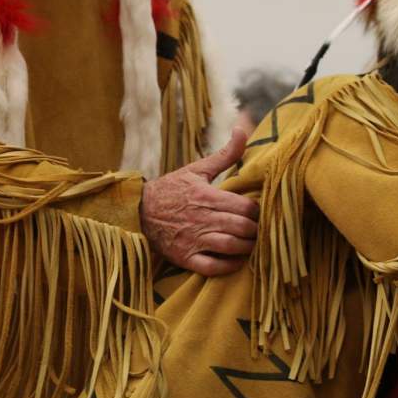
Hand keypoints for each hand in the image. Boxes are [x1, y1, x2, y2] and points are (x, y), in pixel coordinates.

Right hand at [140, 127, 258, 275]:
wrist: (140, 211)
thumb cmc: (172, 189)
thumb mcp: (197, 169)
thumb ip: (225, 154)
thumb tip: (242, 130)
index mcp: (207, 196)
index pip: (246, 207)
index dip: (257, 211)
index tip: (257, 212)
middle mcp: (202, 219)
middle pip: (243, 228)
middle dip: (256, 230)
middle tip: (257, 229)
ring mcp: (193, 240)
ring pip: (232, 247)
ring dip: (247, 248)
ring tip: (250, 243)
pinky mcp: (186, 258)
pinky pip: (214, 267)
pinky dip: (230, 266)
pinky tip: (236, 259)